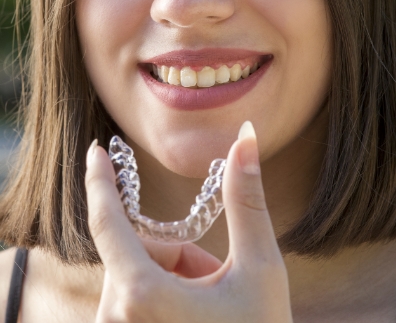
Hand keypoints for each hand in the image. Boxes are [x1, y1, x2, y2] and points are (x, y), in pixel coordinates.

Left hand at [85, 122, 292, 321]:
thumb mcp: (260, 270)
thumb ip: (246, 199)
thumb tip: (245, 138)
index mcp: (142, 297)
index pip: (107, 221)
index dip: (101, 180)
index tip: (95, 151)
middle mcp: (117, 318)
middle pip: (141, 250)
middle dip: (181, 253)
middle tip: (216, 279)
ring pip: (139, 274)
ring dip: (176, 276)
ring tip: (210, 304)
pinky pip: (134, 299)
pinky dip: (163, 295)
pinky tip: (194, 318)